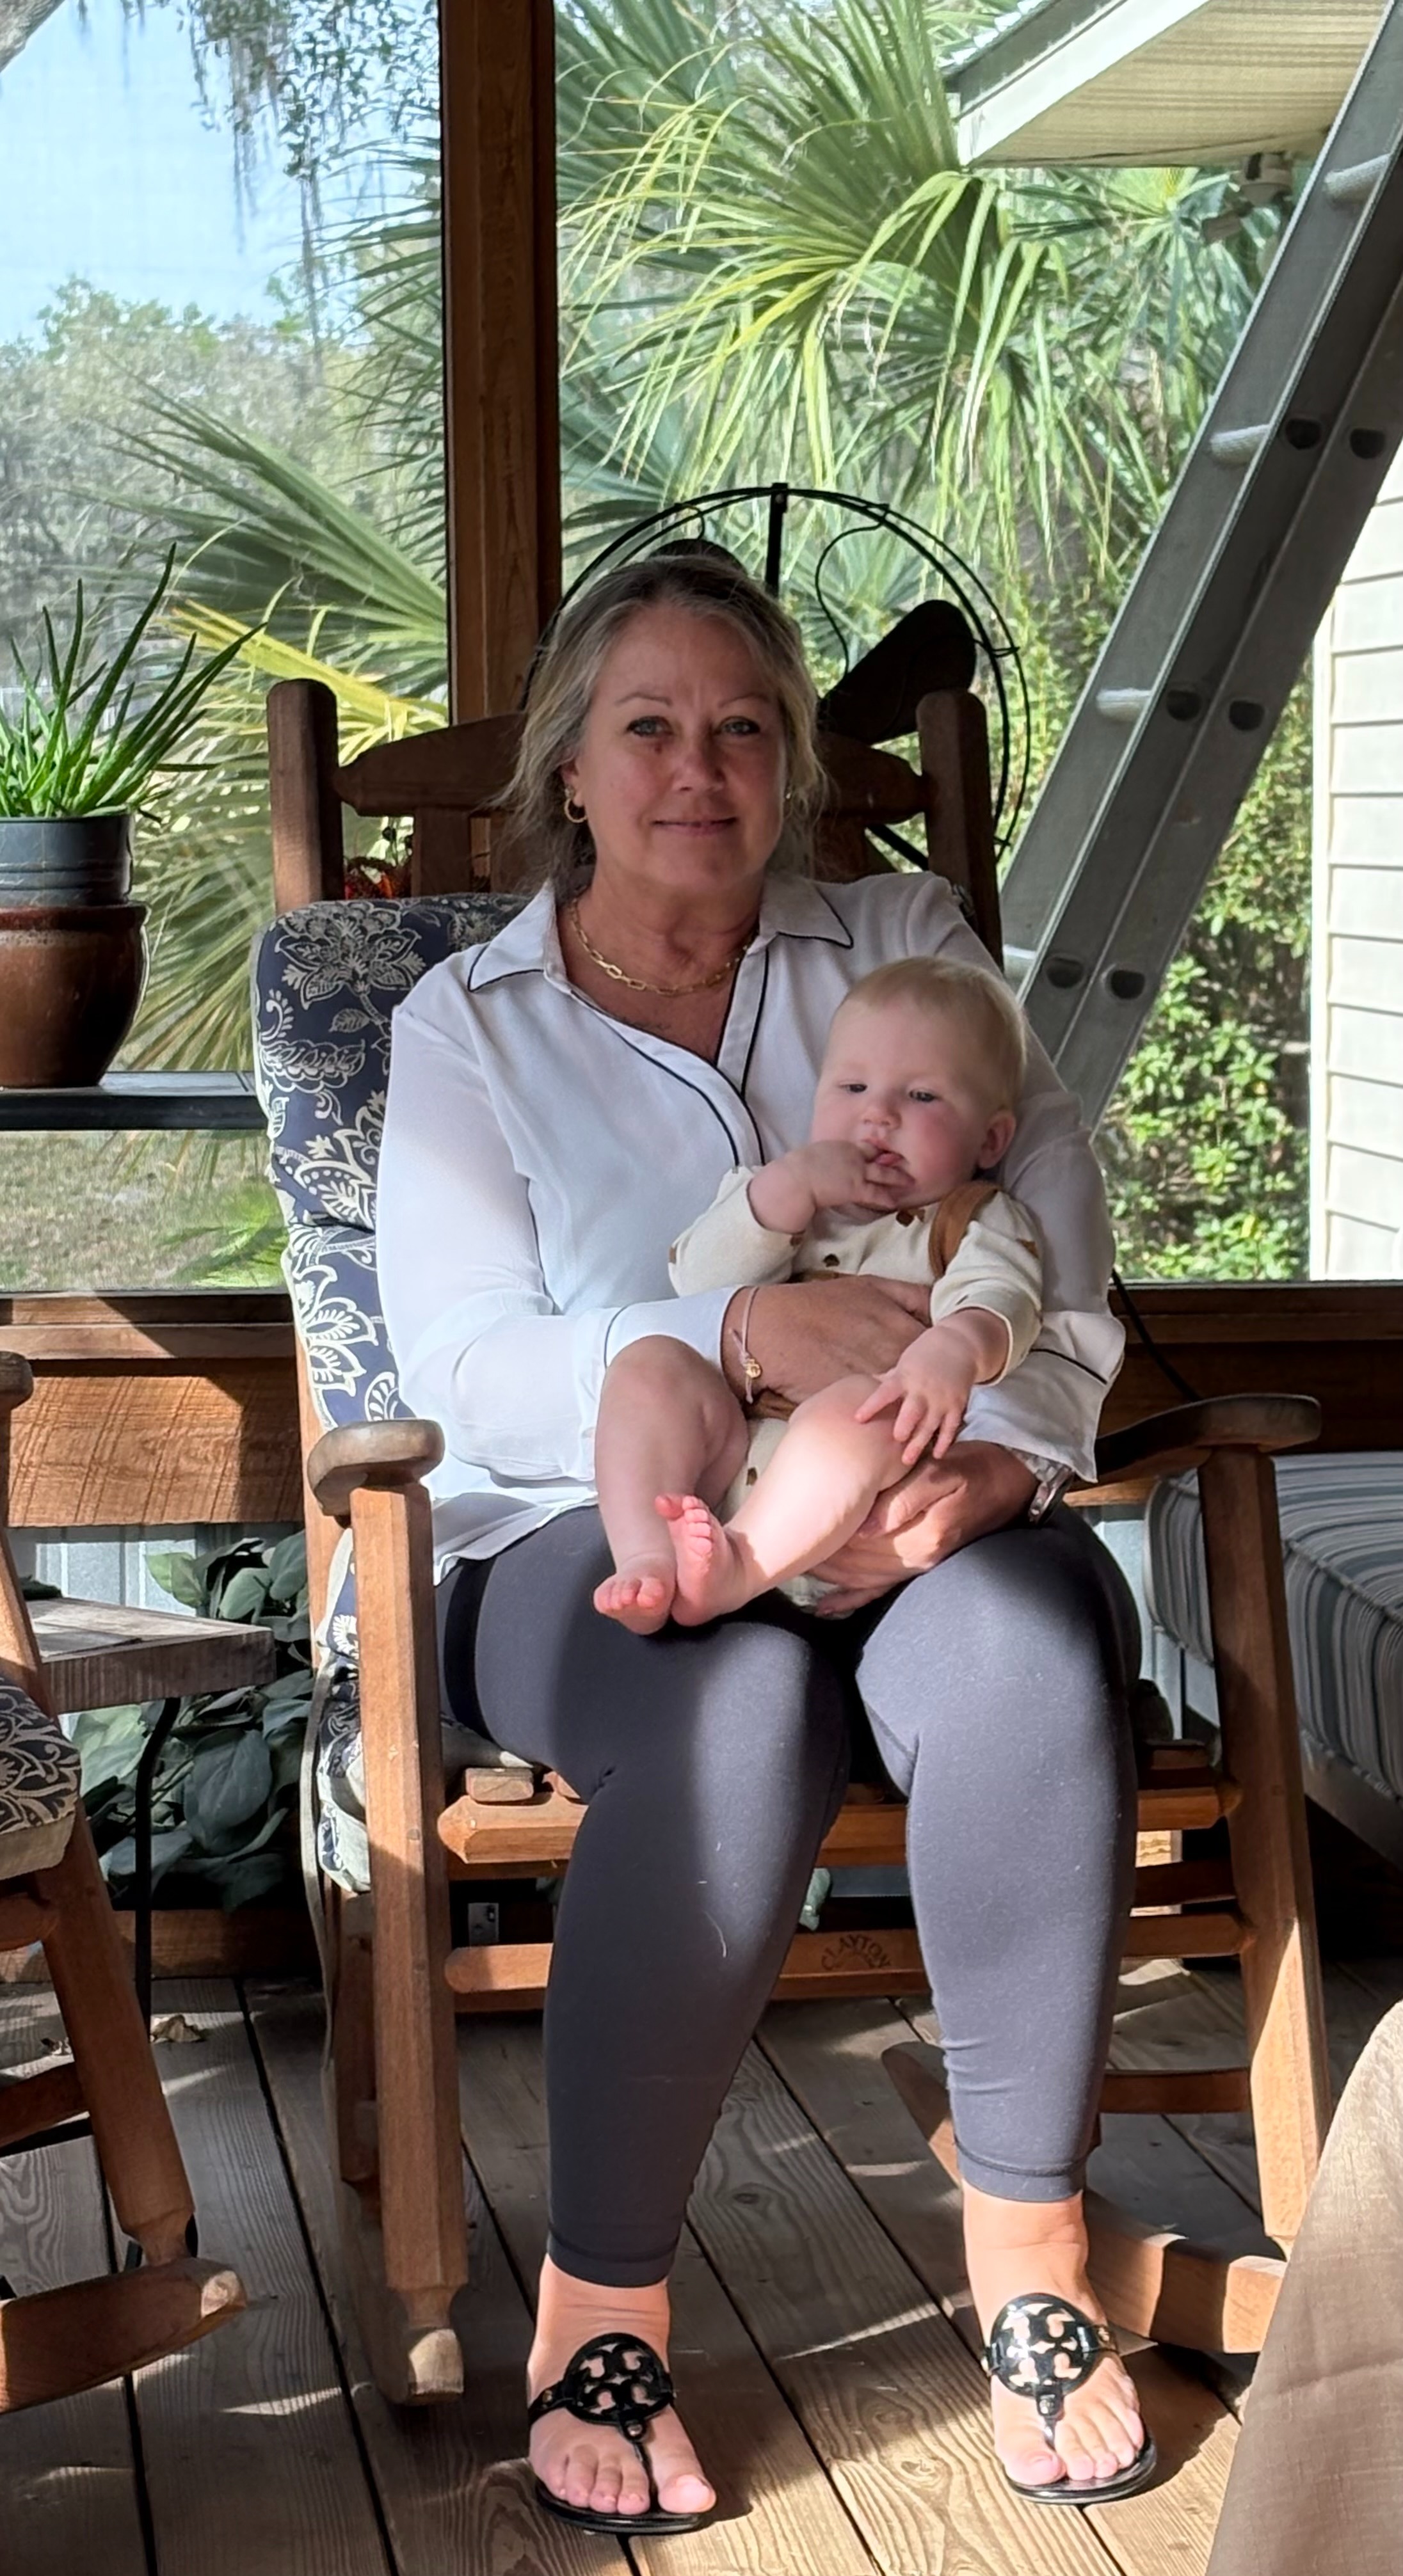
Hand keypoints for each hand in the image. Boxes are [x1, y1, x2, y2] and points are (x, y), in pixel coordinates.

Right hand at [725, 1273, 930, 1407]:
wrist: (770, 1332)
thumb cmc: (818, 1304)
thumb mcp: (869, 1287)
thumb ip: (911, 1295)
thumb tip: (939, 1304)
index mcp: (902, 1332)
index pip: (938, 1353)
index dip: (937, 1359)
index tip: (933, 1361)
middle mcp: (894, 1363)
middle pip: (927, 1384)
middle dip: (926, 1386)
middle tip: (923, 1386)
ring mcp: (874, 1389)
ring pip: (905, 1404)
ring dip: (907, 1406)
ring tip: (902, 1405)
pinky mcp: (853, 1407)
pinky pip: (878, 1416)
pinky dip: (880, 1416)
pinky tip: (875, 1413)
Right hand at [746, 1140, 910, 1233]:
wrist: (798, 1177)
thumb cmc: (798, 1167)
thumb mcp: (814, 1154)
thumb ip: (826, 1157)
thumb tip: (823, 1163)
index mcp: (842, 1146)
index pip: (864, 1147)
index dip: (874, 1151)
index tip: (882, 1153)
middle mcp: (854, 1155)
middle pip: (877, 1156)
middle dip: (891, 1159)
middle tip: (903, 1161)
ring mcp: (858, 1171)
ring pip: (883, 1173)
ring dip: (897, 1177)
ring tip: (909, 1180)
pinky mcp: (857, 1188)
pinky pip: (876, 1193)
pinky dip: (887, 1197)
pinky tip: (895, 1202)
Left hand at [809, 1440, 1037, 1615]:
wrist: (1004, 1484)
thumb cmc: (969, 1470)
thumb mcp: (941, 1474)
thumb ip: (905, 1498)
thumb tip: (867, 1526)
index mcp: (920, 1536)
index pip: (859, 1542)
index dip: (827, 1536)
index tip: (797, 1528)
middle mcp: (916, 1559)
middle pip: (855, 1564)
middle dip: (820, 1558)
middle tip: (785, 1548)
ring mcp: (916, 1568)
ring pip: (861, 1580)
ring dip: (829, 1577)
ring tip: (795, 1567)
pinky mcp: (917, 1569)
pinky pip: (879, 1591)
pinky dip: (851, 1601)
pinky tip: (827, 1608)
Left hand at [855, 1323, 974, 1465]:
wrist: (960, 1344)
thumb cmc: (925, 1354)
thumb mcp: (904, 1363)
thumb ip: (888, 1380)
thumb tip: (862, 1388)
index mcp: (905, 1376)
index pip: (885, 1392)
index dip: (872, 1405)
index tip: (858, 1419)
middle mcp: (923, 1389)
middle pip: (912, 1411)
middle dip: (904, 1426)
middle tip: (896, 1440)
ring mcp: (941, 1398)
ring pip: (930, 1424)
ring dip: (919, 1442)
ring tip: (907, 1461)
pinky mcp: (957, 1404)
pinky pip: (950, 1427)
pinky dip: (944, 1441)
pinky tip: (936, 1454)